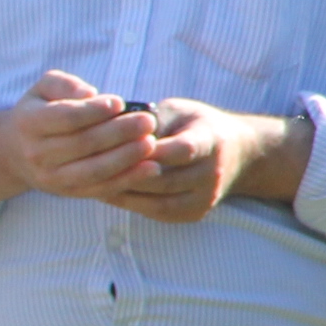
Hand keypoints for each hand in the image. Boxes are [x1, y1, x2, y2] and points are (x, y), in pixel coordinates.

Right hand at [0, 71, 161, 201]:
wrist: (15, 151)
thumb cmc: (40, 111)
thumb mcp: (43, 89)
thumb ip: (64, 84)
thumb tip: (90, 94)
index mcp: (28, 123)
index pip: (65, 118)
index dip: (94, 111)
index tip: (119, 102)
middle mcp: (36, 153)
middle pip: (83, 144)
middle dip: (119, 133)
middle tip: (147, 121)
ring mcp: (51, 177)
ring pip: (93, 170)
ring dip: (126, 159)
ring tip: (151, 143)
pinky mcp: (67, 192)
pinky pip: (100, 189)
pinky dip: (127, 180)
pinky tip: (151, 168)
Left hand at [99, 98, 308, 224]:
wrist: (238, 154)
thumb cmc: (197, 125)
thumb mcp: (179, 111)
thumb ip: (151, 119)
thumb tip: (112, 124)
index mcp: (211, 142)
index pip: (179, 150)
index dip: (146, 150)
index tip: (113, 143)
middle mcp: (212, 175)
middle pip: (162, 180)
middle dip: (125, 172)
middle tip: (87, 166)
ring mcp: (205, 198)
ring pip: (156, 201)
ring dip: (122, 191)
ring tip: (90, 181)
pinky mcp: (194, 214)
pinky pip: (157, 212)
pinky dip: (131, 203)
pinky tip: (107, 192)